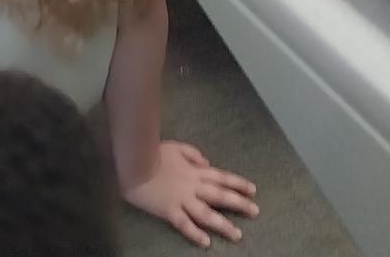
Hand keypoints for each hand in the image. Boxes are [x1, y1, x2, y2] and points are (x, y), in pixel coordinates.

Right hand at [122, 142, 259, 247]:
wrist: (134, 164)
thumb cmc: (153, 154)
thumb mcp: (176, 147)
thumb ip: (193, 154)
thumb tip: (207, 163)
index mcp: (195, 171)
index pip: (221, 177)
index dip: (238, 183)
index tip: (253, 191)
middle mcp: (193, 186)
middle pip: (220, 195)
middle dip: (239, 204)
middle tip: (255, 212)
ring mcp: (182, 199)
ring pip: (206, 213)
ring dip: (223, 224)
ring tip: (237, 235)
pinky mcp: (169, 210)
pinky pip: (184, 224)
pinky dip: (195, 234)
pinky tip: (206, 242)